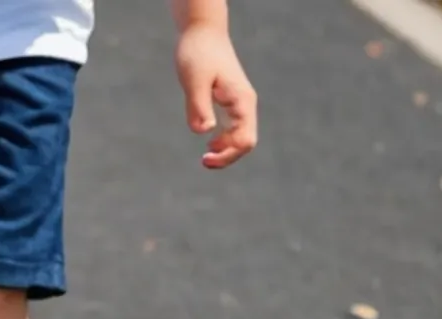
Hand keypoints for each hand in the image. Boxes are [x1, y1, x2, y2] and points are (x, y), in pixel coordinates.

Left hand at [175, 22, 257, 167]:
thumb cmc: (198, 54)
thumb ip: (199, 105)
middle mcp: (245, 103)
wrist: (203, 33)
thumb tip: (204, 131)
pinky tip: (209, 140)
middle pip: (246, 141)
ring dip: (226, 149)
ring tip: (205, 156)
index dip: (228, 154)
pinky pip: (234, 127)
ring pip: (241, 135)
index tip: (204, 156)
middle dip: (228, 156)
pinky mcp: (231, 100)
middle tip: (203, 161)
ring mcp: (240, 102)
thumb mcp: (194, 80)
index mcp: (241, 101)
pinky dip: (224, 138)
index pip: (245, 139)